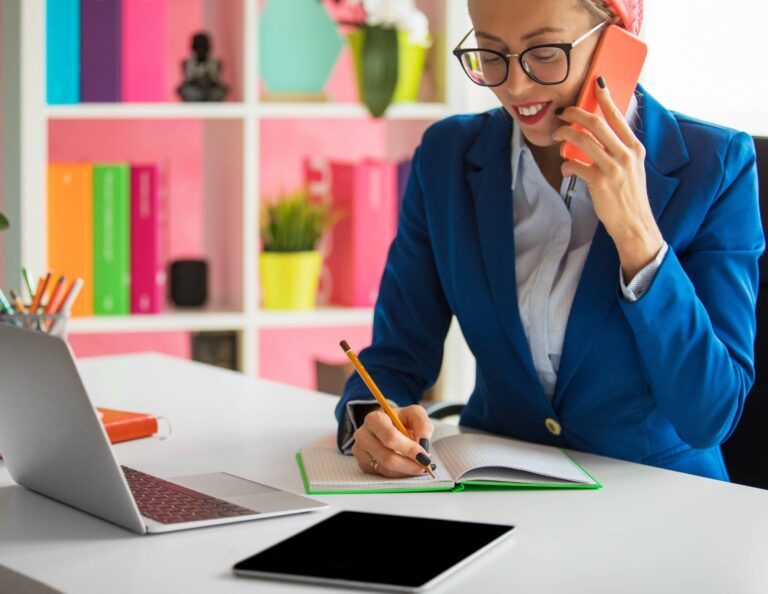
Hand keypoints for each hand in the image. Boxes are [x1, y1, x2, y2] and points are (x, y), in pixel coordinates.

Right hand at [351, 404, 433, 476]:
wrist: (387, 425)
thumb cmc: (401, 419)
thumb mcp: (415, 414)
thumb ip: (422, 425)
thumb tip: (423, 446)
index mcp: (374, 419)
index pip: (390, 437)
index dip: (409, 449)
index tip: (425, 456)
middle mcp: (363, 435)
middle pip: (388, 458)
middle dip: (410, 465)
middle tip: (425, 466)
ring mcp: (360, 451)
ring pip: (386, 469)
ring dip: (406, 470)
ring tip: (418, 464)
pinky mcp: (362, 463)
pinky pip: (383, 474)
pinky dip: (399, 473)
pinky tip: (406, 465)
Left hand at [552, 77, 663, 281]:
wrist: (634, 224)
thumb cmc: (629, 196)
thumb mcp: (632, 168)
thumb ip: (620, 150)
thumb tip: (600, 134)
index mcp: (635, 147)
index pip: (618, 116)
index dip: (605, 97)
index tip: (596, 83)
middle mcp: (626, 154)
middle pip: (595, 123)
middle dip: (574, 113)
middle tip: (563, 113)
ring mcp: (613, 168)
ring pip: (582, 140)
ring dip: (564, 135)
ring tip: (557, 136)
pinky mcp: (600, 182)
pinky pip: (575, 165)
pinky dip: (566, 164)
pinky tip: (567, 168)